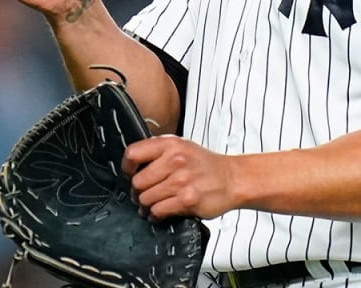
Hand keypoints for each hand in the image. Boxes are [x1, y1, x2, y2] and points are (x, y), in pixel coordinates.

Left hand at [122, 135, 239, 219]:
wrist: (233, 179)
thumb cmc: (206, 165)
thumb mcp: (182, 147)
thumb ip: (158, 152)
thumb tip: (133, 165)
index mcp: (170, 145)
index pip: (133, 154)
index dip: (127, 167)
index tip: (129, 174)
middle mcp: (175, 161)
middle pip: (137, 181)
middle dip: (136, 191)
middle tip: (140, 194)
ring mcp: (181, 181)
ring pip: (146, 198)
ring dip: (145, 205)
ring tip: (149, 205)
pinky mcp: (187, 201)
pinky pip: (158, 210)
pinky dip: (155, 215)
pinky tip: (158, 213)